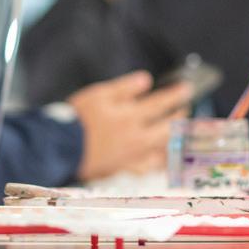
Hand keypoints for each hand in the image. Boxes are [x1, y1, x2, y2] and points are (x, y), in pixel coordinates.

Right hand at [68, 71, 191, 180]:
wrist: (61, 147)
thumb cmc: (78, 117)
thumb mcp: (98, 94)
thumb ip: (124, 88)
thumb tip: (146, 79)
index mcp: (130, 117)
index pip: (160, 103)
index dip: (175, 95)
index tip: (187, 88)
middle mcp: (137, 138)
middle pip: (167, 128)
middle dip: (179, 117)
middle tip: (185, 108)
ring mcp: (132, 156)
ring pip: (163, 150)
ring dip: (174, 140)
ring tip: (179, 132)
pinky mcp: (124, 168)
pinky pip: (148, 168)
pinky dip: (158, 162)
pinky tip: (161, 159)